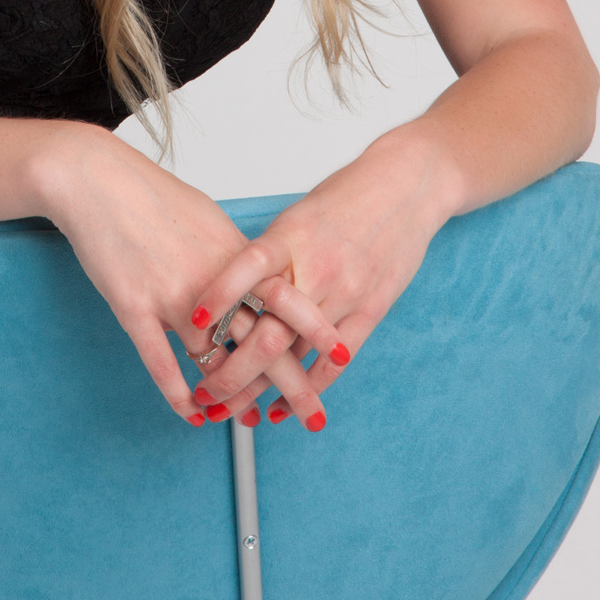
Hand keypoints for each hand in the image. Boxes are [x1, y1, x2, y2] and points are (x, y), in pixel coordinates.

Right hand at [38, 124, 348, 425]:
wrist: (98, 180)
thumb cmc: (150, 193)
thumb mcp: (208, 217)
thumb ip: (235, 253)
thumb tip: (258, 274)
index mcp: (235, 254)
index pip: (287, 301)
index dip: (315, 333)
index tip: (339, 358)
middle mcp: (213, 279)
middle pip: (263, 339)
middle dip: (293, 384)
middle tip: (314, 417)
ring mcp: (173, 296)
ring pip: (215, 359)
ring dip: (235, 397)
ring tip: (252, 422)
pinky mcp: (135, 307)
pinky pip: (160, 362)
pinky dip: (179, 393)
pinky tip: (193, 413)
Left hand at [188, 124, 457, 428]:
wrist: (405, 186)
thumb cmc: (346, 196)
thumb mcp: (296, 217)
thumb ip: (266, 257)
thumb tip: (228, 294)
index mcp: (291, 237)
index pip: (248, 269)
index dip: (219, 297)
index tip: (193, 325)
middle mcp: (318, 268)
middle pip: (270, 331)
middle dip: (232, 373)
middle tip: (206, 396)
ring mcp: (347, 293)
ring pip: (298, 355)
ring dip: (262, 390)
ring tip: (235, 413)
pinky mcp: (372, 309)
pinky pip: (335, 362)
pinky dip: (307, 388)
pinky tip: (282, 407)